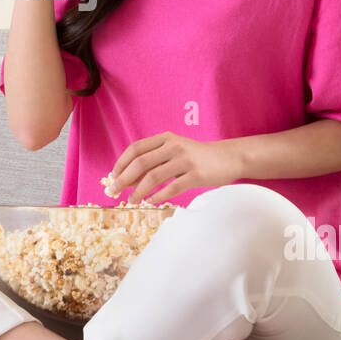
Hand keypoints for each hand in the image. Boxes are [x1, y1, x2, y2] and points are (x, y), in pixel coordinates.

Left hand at [109, 132, 240, 205]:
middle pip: (141, 163)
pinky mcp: (196, 175)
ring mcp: (185, 160)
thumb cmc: (197, 157)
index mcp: (165, 138)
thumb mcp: (175, 151)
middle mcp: (174, 146)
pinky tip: (151, 202)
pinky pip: (172, 188)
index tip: (112, 177)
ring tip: (131, 201)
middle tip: (114, 192)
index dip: (121, 163)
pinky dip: (158, 196)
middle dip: (124, 179)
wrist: (228, 158)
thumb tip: (127, 179)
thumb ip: (154, 160)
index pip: (136, 149)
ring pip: (154, 177)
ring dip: (138, 191)